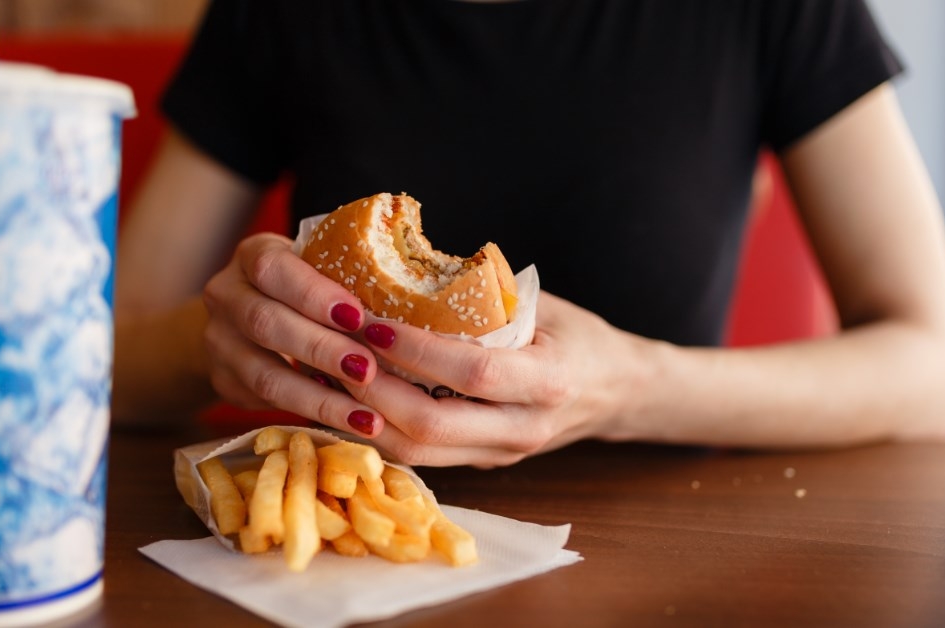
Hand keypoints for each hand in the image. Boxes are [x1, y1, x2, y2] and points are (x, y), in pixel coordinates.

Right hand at [201, 233, 389, 438]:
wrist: (248, 318)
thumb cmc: (307, 287)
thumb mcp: (319, 268)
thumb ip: (351, 276)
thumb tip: (421, 303)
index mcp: (253, 256)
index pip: (273, 269)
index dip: (313, 294)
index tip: (357, 316)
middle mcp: (226, 295)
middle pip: (266, 323)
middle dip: (321, 349)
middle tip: (368, 370)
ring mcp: (219, 342)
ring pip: (265, 374)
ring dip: (320, 397)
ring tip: (367, 415)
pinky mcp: (226, 382)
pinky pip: (268, 404)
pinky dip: (312, 413)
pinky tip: (349, 423)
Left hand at [345, 292, 650, 466]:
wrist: (616, 392)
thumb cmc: (576, 336)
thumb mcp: (541, 305)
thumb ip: (482, 297)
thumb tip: (402, 266)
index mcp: (549, 382)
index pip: (471, 372)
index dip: (416, 351)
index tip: (372, 322)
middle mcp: (524, 429)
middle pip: (432, 427)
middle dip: (373, 390)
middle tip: (334, 351)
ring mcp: (502, 455)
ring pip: (419, 453)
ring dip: (365, 417)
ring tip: (328, 377)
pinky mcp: (484, 466)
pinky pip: (422, 456)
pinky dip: (380, 430)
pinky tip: (349, 400)